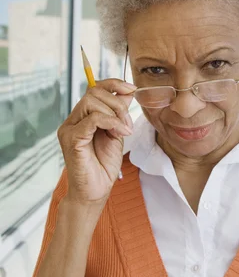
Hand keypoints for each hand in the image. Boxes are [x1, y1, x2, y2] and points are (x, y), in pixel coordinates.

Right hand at [57, 79, 135, 203]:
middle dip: (117, 103)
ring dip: (115, 114)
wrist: (94, 192)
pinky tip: (119, 134)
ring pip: (91, 102)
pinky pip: (92, 119)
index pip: (94, 88)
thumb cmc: (103, 167)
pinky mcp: (71, 139)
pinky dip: (110, 122)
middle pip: (94, 92)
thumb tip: (127, 92)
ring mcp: (69, 129)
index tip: (132, 89)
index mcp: (83, 118)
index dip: (113, 84)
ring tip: (124, 131)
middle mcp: (73, 120)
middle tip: (128, 123)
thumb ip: (119, 115)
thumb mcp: (116, 135)